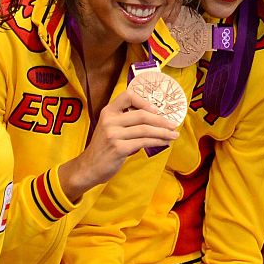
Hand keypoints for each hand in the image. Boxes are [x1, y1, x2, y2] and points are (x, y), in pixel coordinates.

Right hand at [61, 90, 181, 200]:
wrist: (89, 167)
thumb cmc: (104, 147)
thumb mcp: (109, 127)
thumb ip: (125, 120)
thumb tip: (154, 117)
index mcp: (108, 111)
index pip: (127, 96)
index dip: (144, 101)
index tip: (157, 109)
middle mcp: (110, 120)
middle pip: (142, 115)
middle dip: (161, 120)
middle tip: (173, 124)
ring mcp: (113, 134)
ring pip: (145, 130)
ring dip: (163, 132)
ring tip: (174, 134)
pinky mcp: (119, 148)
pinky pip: (144, 142)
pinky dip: (157, 141)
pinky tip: (165, 142)